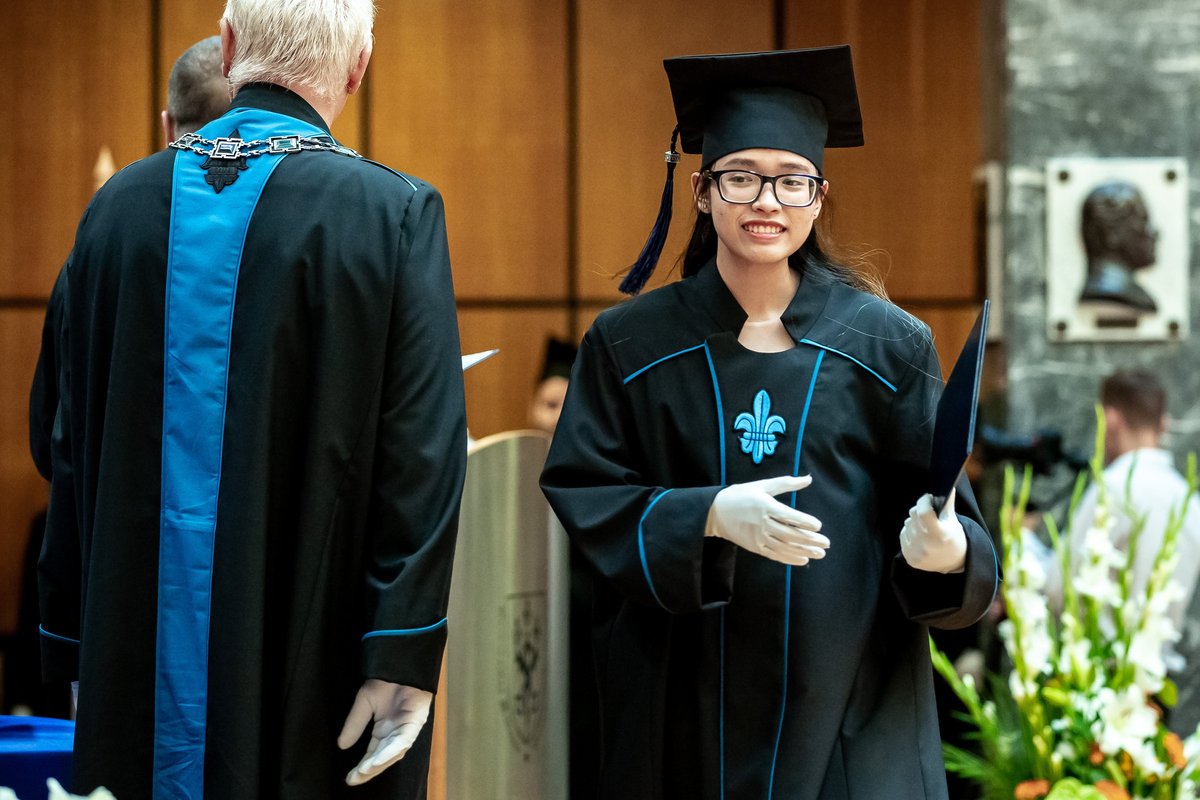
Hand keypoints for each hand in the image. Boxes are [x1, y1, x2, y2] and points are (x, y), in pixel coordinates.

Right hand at [337, 679, 432, 785]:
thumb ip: (355, 724)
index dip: (363, 767)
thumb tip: (342, 746)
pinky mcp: (416, 722)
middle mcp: (396, 732)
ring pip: (394, 753)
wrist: (400, 663)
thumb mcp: (364, 702)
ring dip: (379, 763)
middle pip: (384, 758)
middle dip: (369, 770)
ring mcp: (407, 728)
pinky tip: (379, 759)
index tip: (349, 778)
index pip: (373, 754)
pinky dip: (391, 751)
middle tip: (354, 779)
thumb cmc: (386, 680)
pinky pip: (403, 741)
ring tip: (363, 771)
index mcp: (385, 730)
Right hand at [704, 474, 827, 565]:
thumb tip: (808, 479)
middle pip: (790, 534)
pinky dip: (790, 559)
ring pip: (785, 547)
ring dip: (804, 552)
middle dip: (810, 540)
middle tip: (826, 543)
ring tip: (820, 554)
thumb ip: (786, 483)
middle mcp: (763, 523)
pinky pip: (775, 555)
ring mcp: (758, 537)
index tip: (818, 526)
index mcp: (765, 506)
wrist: (716, 512)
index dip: (805, 522)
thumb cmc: (741, 495)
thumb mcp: (762, 485)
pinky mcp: (755, 547)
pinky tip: (803, 560)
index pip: (789, 516)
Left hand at [900, 490, 966, 572]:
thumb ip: (948, 505)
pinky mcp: (909, 558)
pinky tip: (920, 535)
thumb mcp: (953, 522)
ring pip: (908, 523)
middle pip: (914, 515)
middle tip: (928, 510)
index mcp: (938, 535)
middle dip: (920, 509)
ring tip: (926, 526)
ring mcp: (916, 552)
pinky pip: (903, 534)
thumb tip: (949, 487)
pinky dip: (910, 531)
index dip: (924, 500)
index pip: (923, 511)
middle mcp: (925, 545)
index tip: (928, 497)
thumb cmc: (955, 538)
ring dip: (915, 521)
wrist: (954, 563)